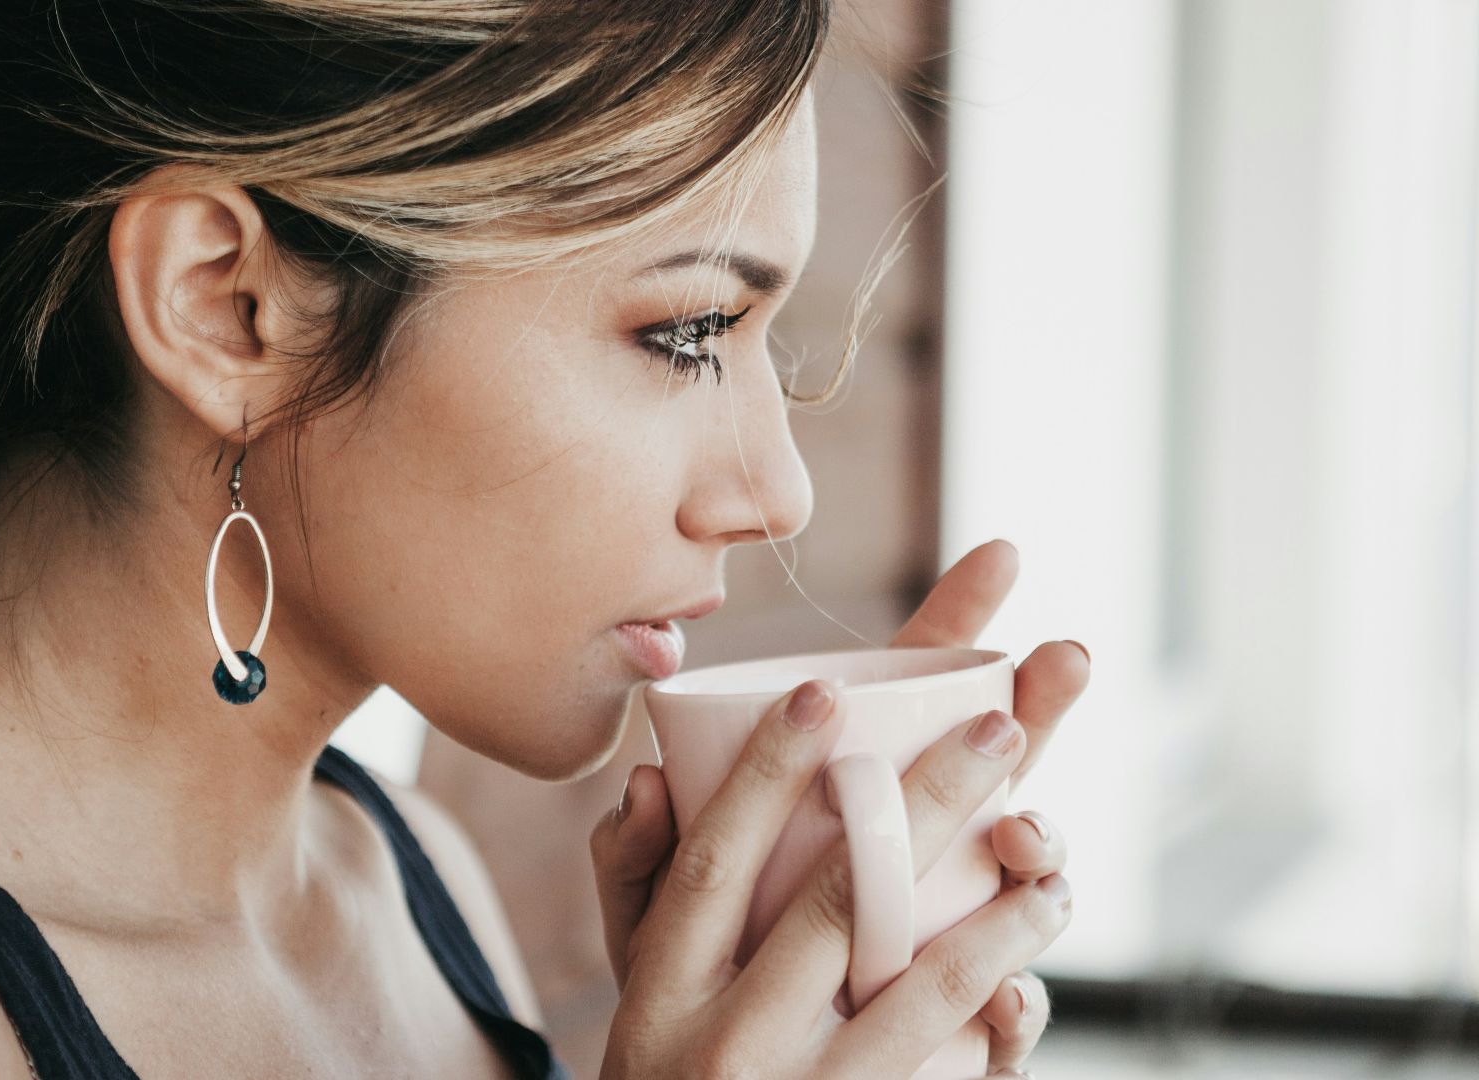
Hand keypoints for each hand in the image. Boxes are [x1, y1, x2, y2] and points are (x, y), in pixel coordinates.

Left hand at [590, 538, 1088, 1076]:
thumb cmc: (686, 990)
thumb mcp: (647, 922)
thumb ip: (635, 859)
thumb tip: (639, 788)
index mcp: (845, 806)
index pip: (907, 701)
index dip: (955, 626)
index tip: (1002, 554)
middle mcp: (911, 857)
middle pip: (985, 768)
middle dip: (1034, 707)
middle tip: (1068, 655)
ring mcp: (945, 935)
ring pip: (1018, 877)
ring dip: (1038, 843)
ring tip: (1025, 835)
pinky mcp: (953, 1034)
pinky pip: (1001, 1018)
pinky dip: (1017, 1007)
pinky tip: (1012, 997)